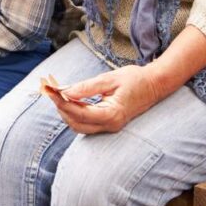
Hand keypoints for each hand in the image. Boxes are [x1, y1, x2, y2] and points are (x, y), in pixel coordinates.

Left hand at [48, 65, 166, 133]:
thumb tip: (65, 91)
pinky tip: (69, 99)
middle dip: (61, 108)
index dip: (62, 102)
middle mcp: (110, 125)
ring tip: (57, 93)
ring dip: (66, 111)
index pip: (80, 113)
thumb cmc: (135, 79)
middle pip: (76, 124)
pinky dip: (75, 112)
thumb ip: (87, 87)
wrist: (155, 84)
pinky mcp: (109, 123)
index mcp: (112, 114)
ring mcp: (110, 126)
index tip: (50, 90)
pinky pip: (86, 123)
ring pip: (79, 126)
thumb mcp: (109, 79)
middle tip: (50, 90)